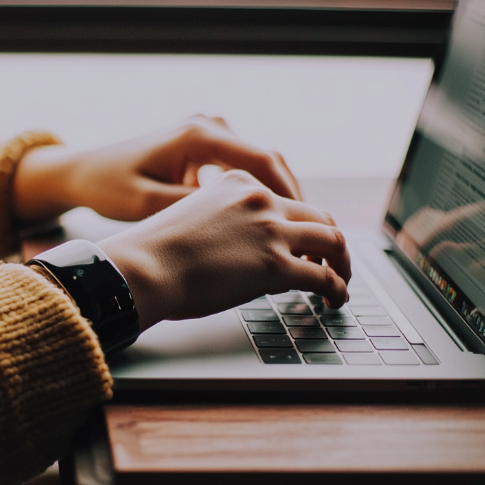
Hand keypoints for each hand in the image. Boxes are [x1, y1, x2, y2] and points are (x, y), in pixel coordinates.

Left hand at [13, 116, 301, 222]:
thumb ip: (196, 209)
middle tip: (307, 235)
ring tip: (290, 232)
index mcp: (199, 135)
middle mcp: (208, 127)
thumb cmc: (109, 187)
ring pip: (257, 163)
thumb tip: (243, 224)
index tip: (306, 226)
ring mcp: (205, 133)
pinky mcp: (200, 146)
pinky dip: (254, 191)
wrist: (83, 172)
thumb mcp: (150, 204)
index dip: (289, 196)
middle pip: (268, 160)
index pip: (263, 161)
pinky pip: (240, 166)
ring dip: (274, 194)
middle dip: (290, 198)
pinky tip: (260, 221)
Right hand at [96, 170, 349, 330]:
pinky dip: (337, 289)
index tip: (302, 243)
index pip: (283, 200)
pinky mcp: (277, 265)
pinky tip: (334, 300)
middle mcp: (259, 199)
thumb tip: (235, 249)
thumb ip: (223, 223)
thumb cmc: (153, 251)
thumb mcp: (192, 217)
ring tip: (340, 283)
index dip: (299, 225)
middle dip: (330, 241)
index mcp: (236, 184)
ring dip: (342, 264)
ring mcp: (271, 230)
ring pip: (332, 241)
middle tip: (332, 262)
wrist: (142, 267)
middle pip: (317, 216)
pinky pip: (324, 276)